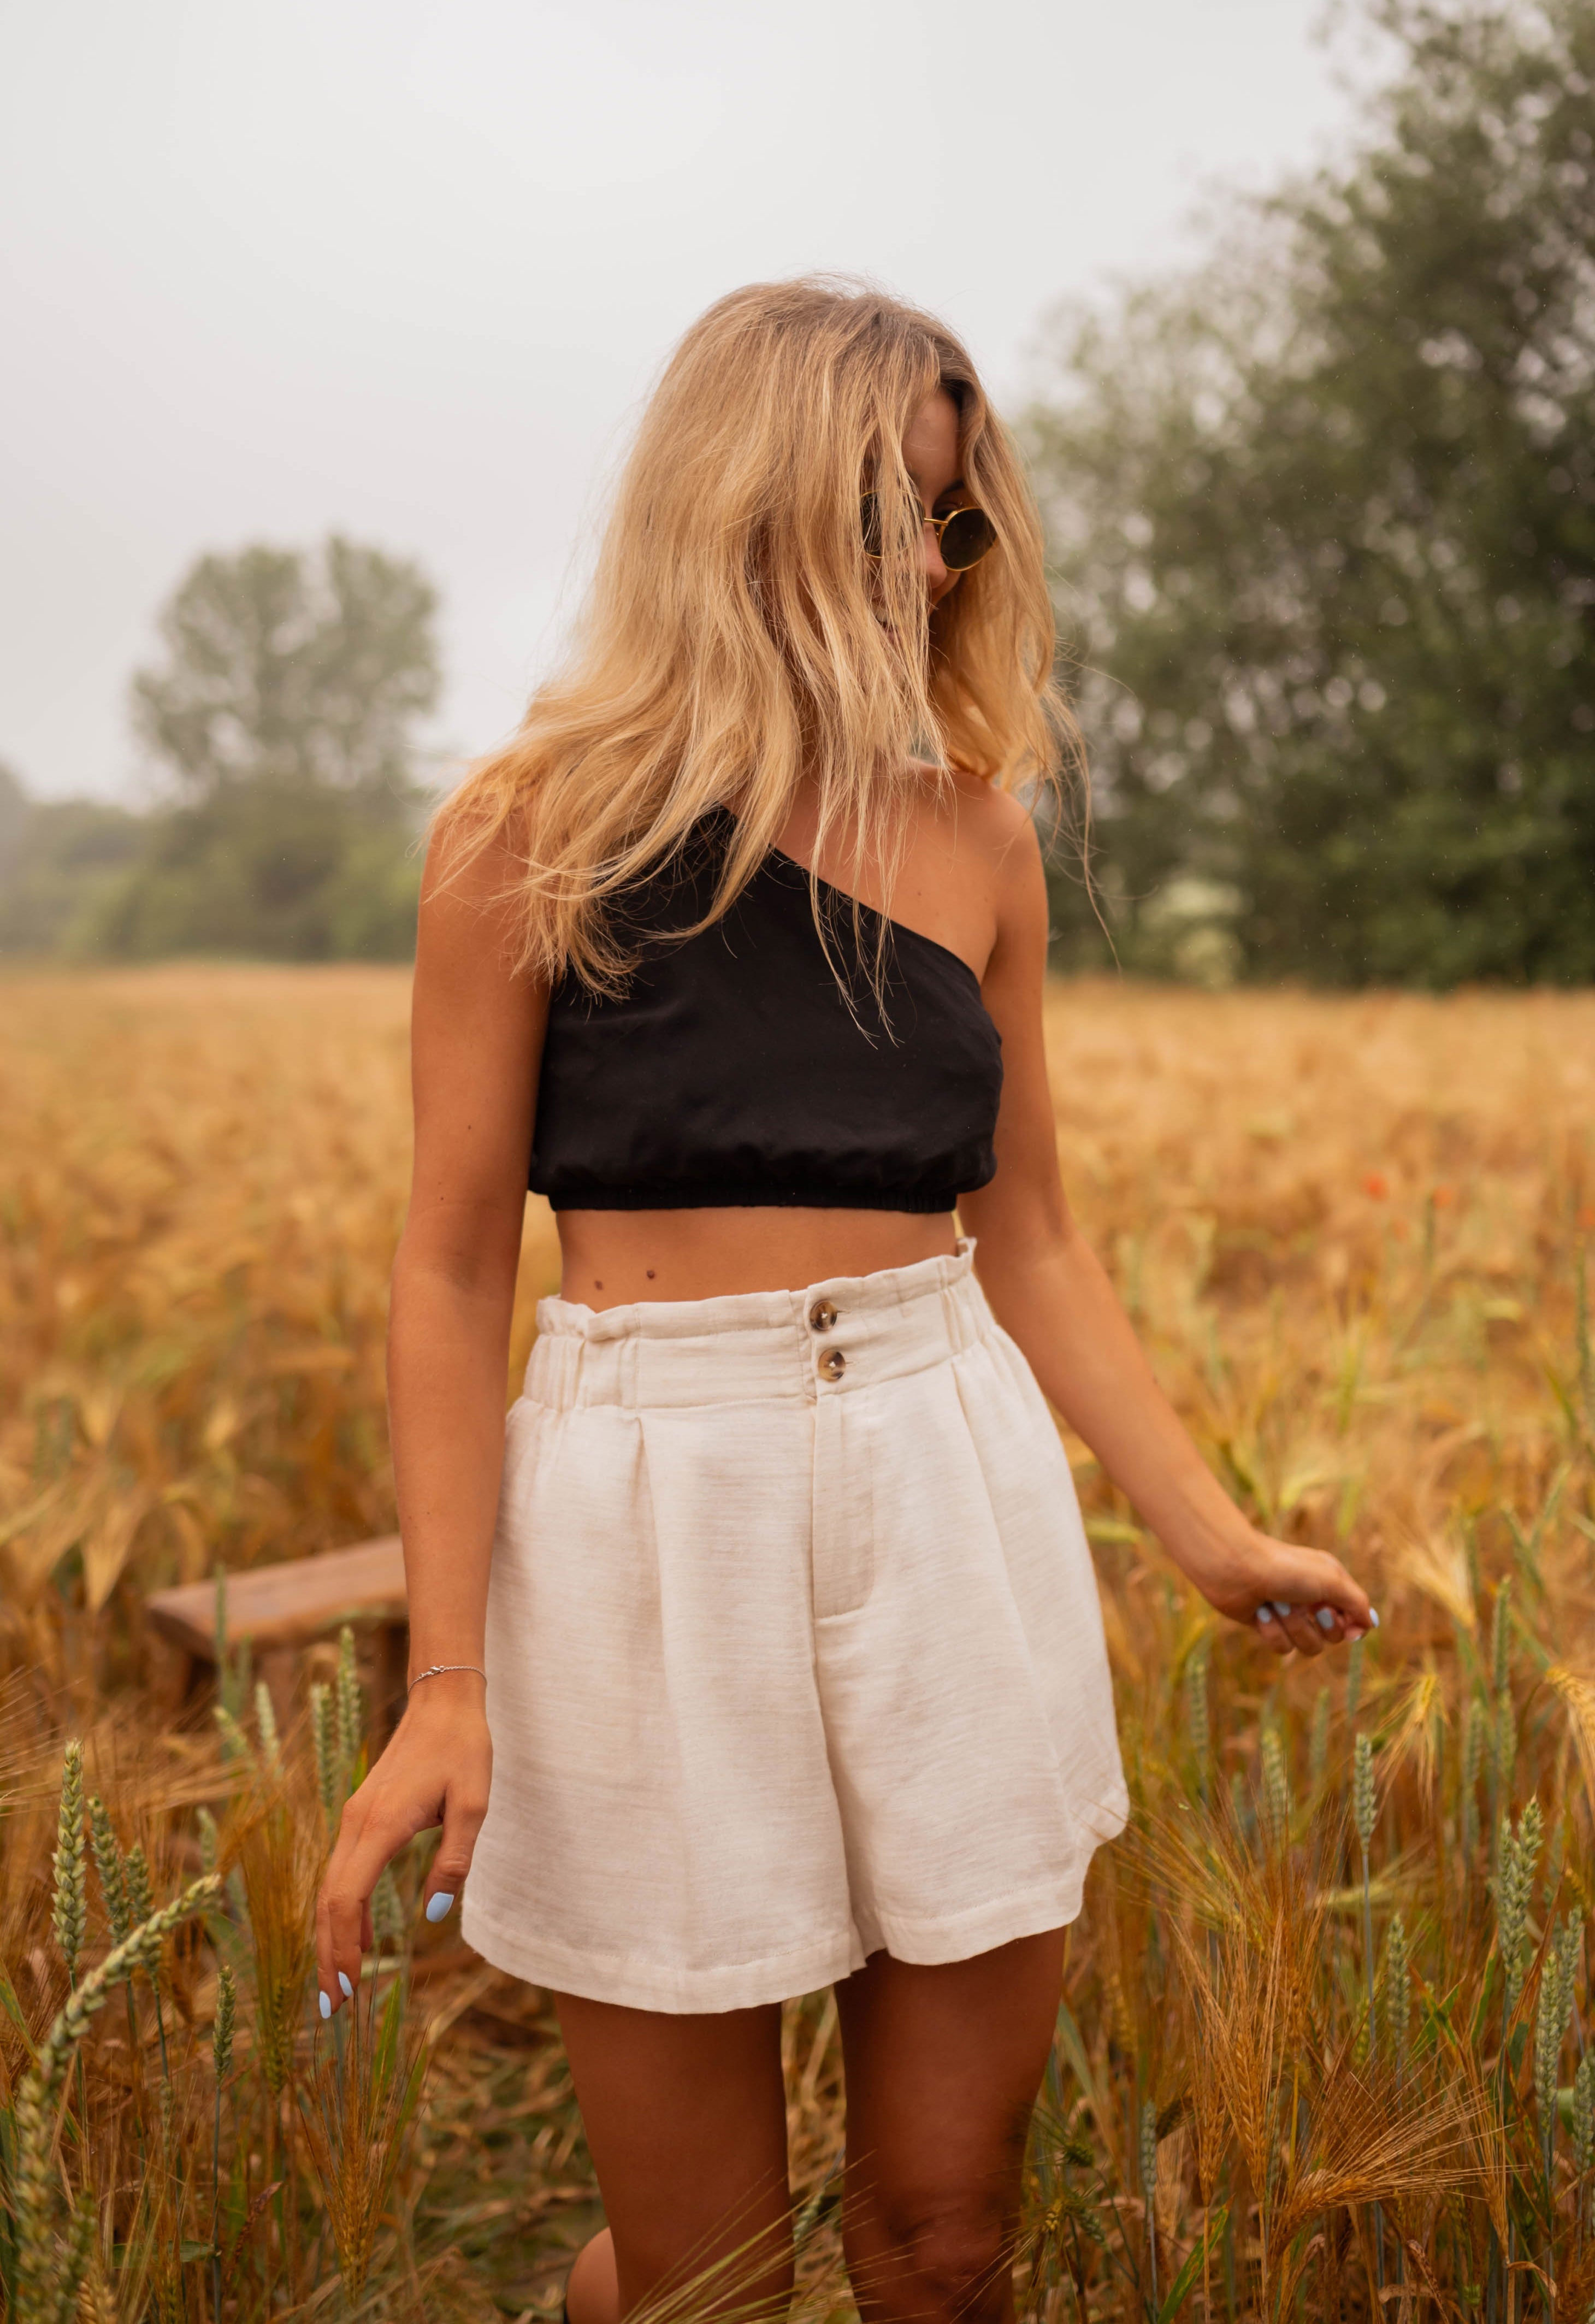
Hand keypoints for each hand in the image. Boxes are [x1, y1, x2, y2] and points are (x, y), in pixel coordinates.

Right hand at [313, 1672, 491, 2018]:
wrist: (443, 1703)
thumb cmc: (464, 1750)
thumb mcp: (474, 1805)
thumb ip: (454, 1859)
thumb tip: (434, 1912)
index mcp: (380, 1825)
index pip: (346, 1899)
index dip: (342, 1947)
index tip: (346, 1989)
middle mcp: (356, 1824)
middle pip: (328, 1901)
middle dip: (327, 1956)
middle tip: (332, 2009)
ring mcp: (355, 1819)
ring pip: (331, 1889)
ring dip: (331, 1937)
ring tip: (340, 1984)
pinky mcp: (362, 1817)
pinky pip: (344, 1872)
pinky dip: (344, 1909)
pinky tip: (357, 1936)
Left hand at [1194, 1529, 1376, 1658]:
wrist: (1235, 1568)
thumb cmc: (1285, 1568)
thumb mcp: (1331, 1580)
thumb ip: (1356, 1604)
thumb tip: (1369, 1625)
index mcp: (1330, 1582)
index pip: (1354, 1617)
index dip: (1351, 1626)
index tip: (1348, 1628)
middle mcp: (1312, 1598)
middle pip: (1334, 1638)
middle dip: (1322, 1626)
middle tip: (1312, 1608)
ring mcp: (1289, 1613)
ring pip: (1308, 1646)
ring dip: (1294, 1626)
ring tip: (1278, 1603)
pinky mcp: (1268, 1625)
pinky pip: (1282, 1647)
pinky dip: (1272, 1630)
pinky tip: (1260, 1611)